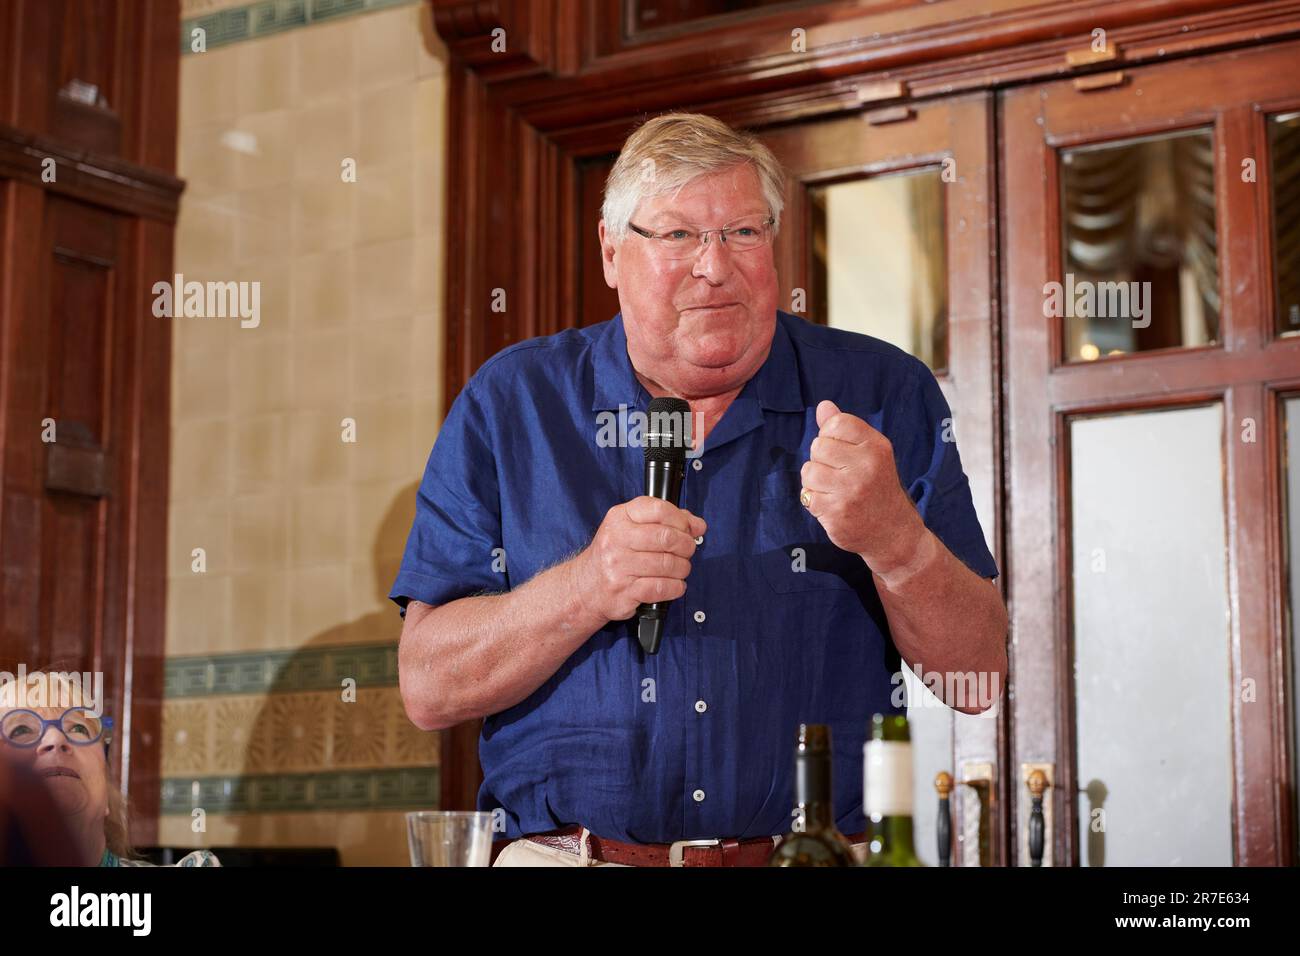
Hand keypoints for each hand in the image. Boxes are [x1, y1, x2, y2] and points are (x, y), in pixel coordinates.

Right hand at [575, 497, 706, 621]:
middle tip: (687, 550)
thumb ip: (665, 521)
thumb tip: (697, 524)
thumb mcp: (631, 528)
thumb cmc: (613, 555)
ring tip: (679, 569)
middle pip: (667, 537)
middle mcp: (616, 540)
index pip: (658, 509)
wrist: (585, 586)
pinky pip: (662, 588)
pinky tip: (674, 585)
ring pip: (668, 564)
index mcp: (619, 518)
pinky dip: (676, 587)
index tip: (688, 528)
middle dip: (686, 545)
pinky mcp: (624, 592)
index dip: (681, 519)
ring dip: (682, 568)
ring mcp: (618, 567)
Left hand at [799, 399, 922, 568]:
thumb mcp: (871, 454)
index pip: (836, 423)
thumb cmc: (878, 488)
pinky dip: (814, 501)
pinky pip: (807, 495)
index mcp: (877, 446)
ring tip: (834, 491)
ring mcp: (851, 490)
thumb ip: (845, 430)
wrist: (893, 534)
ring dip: (815, 482)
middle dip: (822, 460)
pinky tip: (832, 506)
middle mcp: (866, 466)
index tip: (843, 452)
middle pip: (818, 446)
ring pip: (808, 471)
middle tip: (840, 475)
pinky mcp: (836, 513)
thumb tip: (823, 406)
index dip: (831, 436)